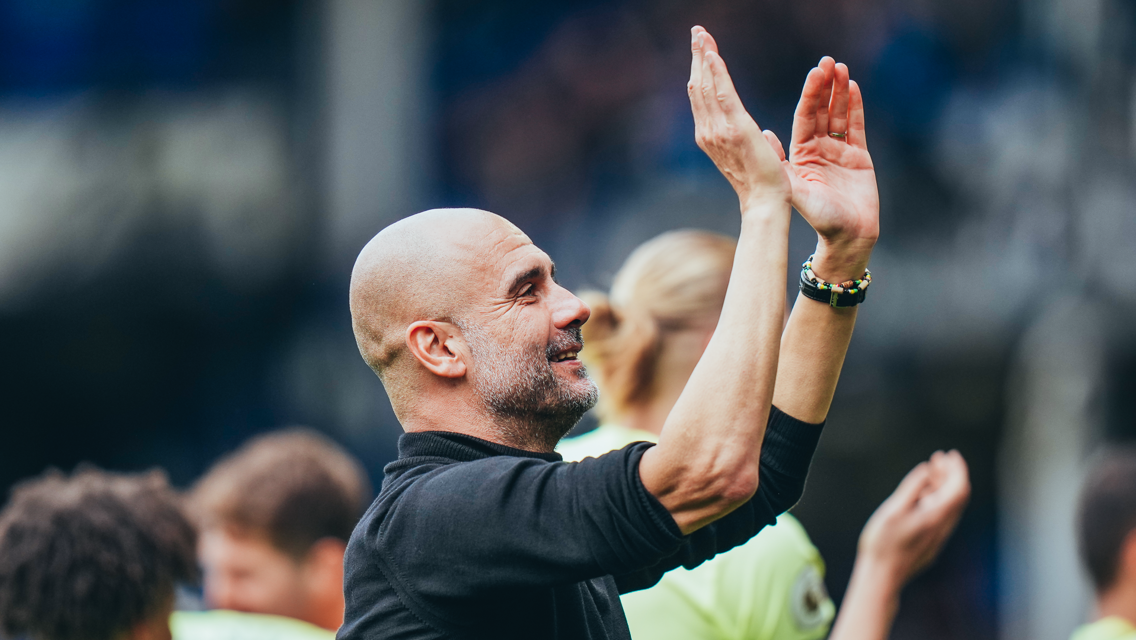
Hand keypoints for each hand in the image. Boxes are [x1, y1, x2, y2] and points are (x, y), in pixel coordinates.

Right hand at [688, 27, 790, 212]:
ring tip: (700, 34)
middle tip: (697, 31)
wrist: (764, 202)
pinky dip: (715, 72)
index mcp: (711, 137)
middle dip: (697, 57)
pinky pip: (722, 93)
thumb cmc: (762, 185)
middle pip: (698, 86)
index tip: (702, 50)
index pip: (702, 97)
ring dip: (702, 57)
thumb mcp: (755, 158)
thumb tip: (764, 134)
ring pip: (706, 86)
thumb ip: (755, 142)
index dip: (700, 71)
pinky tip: (711, 54)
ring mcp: (718, 130)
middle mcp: (708, 132)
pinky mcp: (736, 128)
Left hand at [786, 58, 879, 281]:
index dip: (810, 94)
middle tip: (828, 62)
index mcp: (801, 154)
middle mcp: (818, 149)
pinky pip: (856, 127)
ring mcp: (839, 152)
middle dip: (825, 87)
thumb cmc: (819, 217)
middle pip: (822, 111)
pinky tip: (854, 87)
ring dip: (840, 92)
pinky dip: (856, 107)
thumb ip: (781, 162)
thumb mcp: (795, 188)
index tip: (815, 74)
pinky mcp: (859, 157)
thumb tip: (763, 133)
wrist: (849, 236)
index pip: (805, 117)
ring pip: (839, 115)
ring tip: (841, 68)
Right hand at [857, 450, 970, 588]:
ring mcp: (939, 536)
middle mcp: (943, 526)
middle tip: (937, 457)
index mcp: (935, 517)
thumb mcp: (893, 510)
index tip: (949, 454)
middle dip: (951, 473)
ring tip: (930, 472)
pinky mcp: (932, 542)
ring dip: (944, 485)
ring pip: (950, 505)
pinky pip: (943, 514)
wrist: (882, 577)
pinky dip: (938, 498)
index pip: (959, 488)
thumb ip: (911, 488)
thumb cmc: (883, 543)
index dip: (958, 469)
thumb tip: (927, 469)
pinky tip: (923, 495)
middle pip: (958, 495)